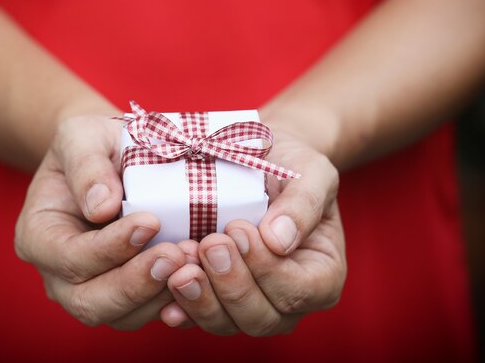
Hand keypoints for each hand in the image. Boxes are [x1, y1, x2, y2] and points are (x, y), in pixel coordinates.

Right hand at [14, 114, 187, 329]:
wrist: (112, 157)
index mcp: (40, 236)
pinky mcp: (128, 295)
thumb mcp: (81, 136)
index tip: (151, 221)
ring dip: (161, 294)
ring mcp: (94, 289)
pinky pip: (148, 312)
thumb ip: (86, 166)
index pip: (70, 258)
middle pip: (90, 302)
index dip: (110, 247)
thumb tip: (102, 207)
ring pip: (122, 316)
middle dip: (136, 284)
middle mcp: (60, 274)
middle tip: (177, 254)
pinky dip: (175, 301)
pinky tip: (201, 279)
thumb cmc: (93, 144)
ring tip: (195, 261)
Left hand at [160, 132, 345, 335]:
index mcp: (321, 275)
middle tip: (209, 243)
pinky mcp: (213, 299)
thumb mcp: (311, 172)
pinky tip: (164, 286)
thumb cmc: (290, 167)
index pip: (299, 291)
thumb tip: (279, 241)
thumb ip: (303, 204)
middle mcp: (287, 300)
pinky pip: (196, 315)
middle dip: (231, 285)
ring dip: (200, 297)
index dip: (267, 268)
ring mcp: (248, 305)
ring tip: (181, 260)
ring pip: (226, 323)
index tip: (239, 229)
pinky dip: (179, 303)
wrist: (256, 161)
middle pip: (261, 317)